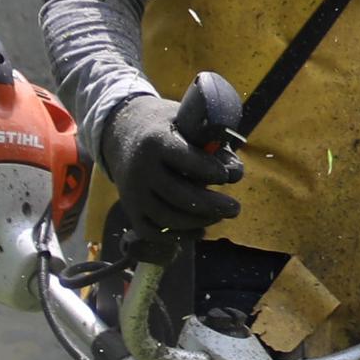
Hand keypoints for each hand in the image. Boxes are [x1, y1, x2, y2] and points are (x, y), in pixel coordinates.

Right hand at [103, 89, 242, 237]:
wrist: (124, 134)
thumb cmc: (168, 128)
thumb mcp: (188, 123)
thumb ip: (214, 145)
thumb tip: (235, 174)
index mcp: (155, 140)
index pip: (186, 160)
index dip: (211, 171)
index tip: (226, 176)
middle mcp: (140, 169)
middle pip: (179, 195)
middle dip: (211, 205)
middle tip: (235, 209)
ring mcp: (132, 193)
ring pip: (168, 218)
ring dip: (199, 221)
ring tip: (220, 216)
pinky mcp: (130, 211)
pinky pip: (153, 232)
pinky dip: (179, 236)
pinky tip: (201, 230)